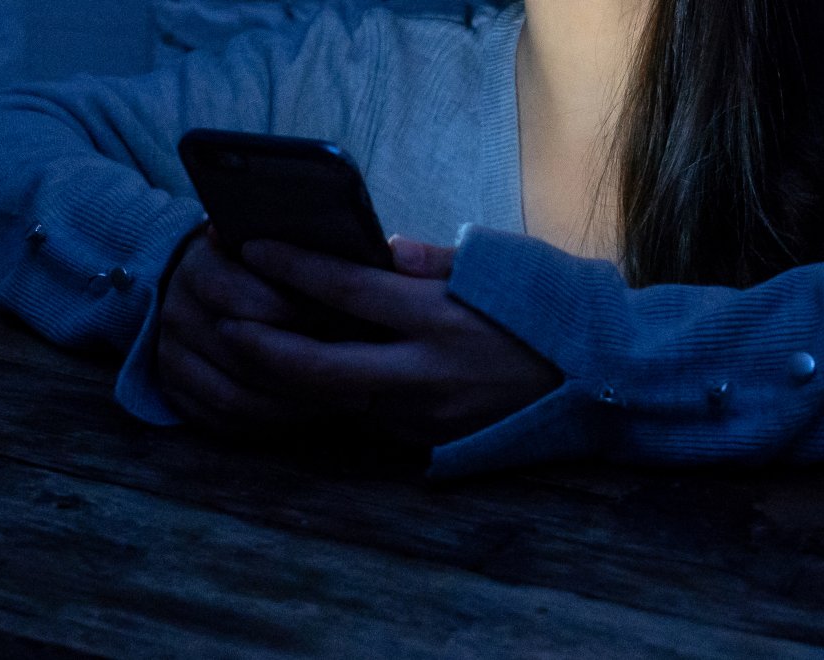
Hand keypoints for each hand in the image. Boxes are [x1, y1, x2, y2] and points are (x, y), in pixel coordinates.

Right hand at [156, 227, 369, 433]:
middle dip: (309, 367)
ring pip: (238, 396)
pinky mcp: (176, 395)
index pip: (244, 297)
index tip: (350, 321)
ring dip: (298, 404)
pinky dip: (273, 423)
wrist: (195, 290)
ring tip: (350, 399)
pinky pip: (226, 422)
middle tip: (364, 372)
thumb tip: (373, 251)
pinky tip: (314, 414)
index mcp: (199, 268)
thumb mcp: (267, 243)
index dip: (298, 313)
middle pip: (245, 354)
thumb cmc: (252, 265)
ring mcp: (171, 358)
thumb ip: (298, 246)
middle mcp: (177, 313)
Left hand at [218, 236, 562, 445]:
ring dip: (285, 379)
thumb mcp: (497, 267)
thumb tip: (375, 253)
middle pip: (318, 368)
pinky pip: (364, 418)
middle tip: (221, 324)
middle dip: (259, 348)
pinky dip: (330, 396)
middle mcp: (426, 374)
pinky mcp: (428, 443)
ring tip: (246, 347)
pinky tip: (305, 375)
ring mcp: (424, 418)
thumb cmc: (551, 309)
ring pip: (333, 402)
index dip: (293, 267)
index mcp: (443, 318)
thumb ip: (428, 263)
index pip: (349, 290)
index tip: (252, 246)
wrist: (602, 381)